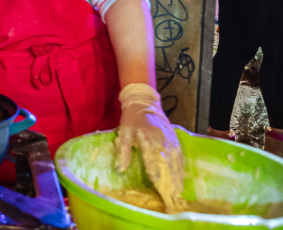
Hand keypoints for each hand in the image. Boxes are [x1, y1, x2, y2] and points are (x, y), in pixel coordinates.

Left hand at [115, 83, 185, 212]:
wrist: (144, 102)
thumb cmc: (131, 119)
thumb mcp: (123, 133)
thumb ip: (123, 151)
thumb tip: (120, 169)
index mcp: (149, 141)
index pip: (155, 165)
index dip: (159, 180)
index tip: (161, 193)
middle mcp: (163, 142)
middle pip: (168, 166)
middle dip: (171, 184)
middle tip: (173, 199)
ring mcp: (171, 141)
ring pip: (176, 163)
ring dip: (177, 178)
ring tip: (178, 192)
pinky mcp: (175, 139)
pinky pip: (180, 156)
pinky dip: (181, 168)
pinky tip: (181, 177)